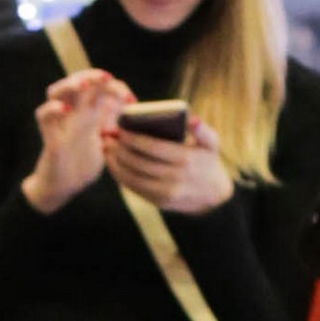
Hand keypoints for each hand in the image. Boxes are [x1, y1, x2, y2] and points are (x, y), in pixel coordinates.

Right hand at [24, 68, 123, 213]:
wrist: (60, 189)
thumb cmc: (81, 167)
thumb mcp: (105, 147)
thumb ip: (116, 134)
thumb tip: (137, 125)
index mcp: (88, 114)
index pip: (98, 89)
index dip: (115, 88)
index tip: (132, 100)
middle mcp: (72, 114)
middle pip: (77, 82)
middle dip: (92, 76)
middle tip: (107, 78)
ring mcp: (60, 124)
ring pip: (56, 92)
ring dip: (70, 84)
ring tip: (84, 85)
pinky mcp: (50, 138)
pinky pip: (43, 117)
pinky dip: (52, 109)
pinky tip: (64, 109)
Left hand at [103, 110, 230, 215]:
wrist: (213, 196)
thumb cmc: (208, 162)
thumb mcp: (212, 144)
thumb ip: (203, 130)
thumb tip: (193, 119)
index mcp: (186, 159)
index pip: (153, 147)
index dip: (134, 139)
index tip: (121, 129)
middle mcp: (175, 177)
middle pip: (139, 162)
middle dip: (120, 149)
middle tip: (108, 137)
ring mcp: (166, 192)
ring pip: (133, 177)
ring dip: (115, 163)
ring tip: (106, 149)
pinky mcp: (158, 201)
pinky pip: (134, 188)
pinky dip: (120, 176)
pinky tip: (113, 164)